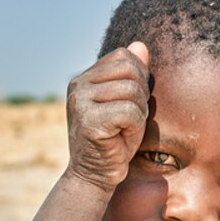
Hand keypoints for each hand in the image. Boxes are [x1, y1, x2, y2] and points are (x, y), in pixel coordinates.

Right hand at [64, 42, 150, 191]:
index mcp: (84, 78)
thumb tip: (140, 45)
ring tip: (124, 129)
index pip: (124, 57)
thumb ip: (132, 74)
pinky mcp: (89, 121)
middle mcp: (78, 86)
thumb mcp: (126, 103)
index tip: (131, 103)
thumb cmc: (114, 140)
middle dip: (140, 95)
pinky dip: (134, 127)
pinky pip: (130, 112)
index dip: (138, 78)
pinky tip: (122, 137)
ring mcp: (80, 102)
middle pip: (130, 70)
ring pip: (132, 91)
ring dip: (138, 113)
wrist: (95, 175)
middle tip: (129, 119)